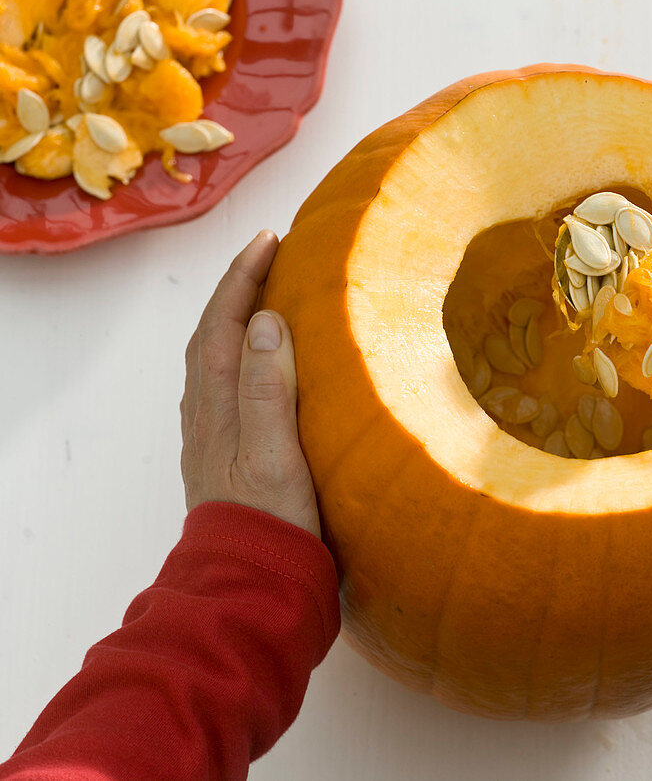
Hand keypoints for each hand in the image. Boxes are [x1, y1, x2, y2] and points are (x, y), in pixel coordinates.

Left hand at [180, 231, 320, 537]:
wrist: (252, 583)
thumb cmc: (270, 523)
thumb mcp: (273, 454)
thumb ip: (266, 389)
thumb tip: (263, 321)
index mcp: (219, 407)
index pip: (224, 326)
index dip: (243, 279)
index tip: (270, 240)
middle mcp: (208, 415)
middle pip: (212, 336)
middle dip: (237, 289)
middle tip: (269, 255)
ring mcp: (214, 436)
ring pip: (216, 361)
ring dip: (236, 320)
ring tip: (266, 296)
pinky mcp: (227, 455)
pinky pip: (227, 386)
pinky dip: (241, 355)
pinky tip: (262, 363)